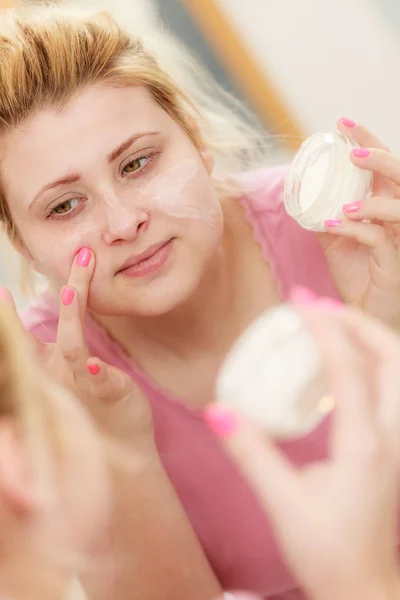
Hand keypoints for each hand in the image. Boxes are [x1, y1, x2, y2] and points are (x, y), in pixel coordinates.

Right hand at [5, 248, 152, 451]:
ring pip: (73, 349)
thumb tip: (62, 301)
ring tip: (70, 293)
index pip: (23, 337)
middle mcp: (60, 374)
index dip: (8, 317)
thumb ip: (65, 340)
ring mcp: (82, 385)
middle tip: (8, 288)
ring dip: (71, 319)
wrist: (126, 448)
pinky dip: (97, 374)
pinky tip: (94, 366)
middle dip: (29, 310)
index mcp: (50, 364)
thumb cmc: (98, 405)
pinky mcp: (110, 394)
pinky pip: (102, 382)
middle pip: (42, 335)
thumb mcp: (75, 369)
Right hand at [211, 299, 399, 599]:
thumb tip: (216, 409)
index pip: (349, 369)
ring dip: (370, 337)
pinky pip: (392, 386)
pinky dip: (372, 359)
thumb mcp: (281, 501)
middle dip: (358, 321)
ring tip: (333, 322)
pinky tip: (342, 363)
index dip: (325, 328)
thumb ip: (250, 452)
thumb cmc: (325, 550)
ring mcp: (398, 440)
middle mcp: (391, 435)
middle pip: (392, 357)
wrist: (363, 586)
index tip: (300, 301)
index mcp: (364, 445)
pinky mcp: (394, 445)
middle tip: (320, 305)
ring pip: (398, 370)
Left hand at [317, 118, 399, 330]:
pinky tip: (336, 223)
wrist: (365, 310)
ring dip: (371, 197)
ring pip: (399, 205)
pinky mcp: (395, 260)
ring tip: (344, 198)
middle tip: (350, 148)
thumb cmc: (358, 273)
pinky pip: (379, 237)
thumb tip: (296, 195)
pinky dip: (357, 227)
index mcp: (386, 205)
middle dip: (378, 156)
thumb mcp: (337, 239)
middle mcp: (398, 216)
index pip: (382, 166)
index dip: (367, 141)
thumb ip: (324, 216)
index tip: (343, 123)